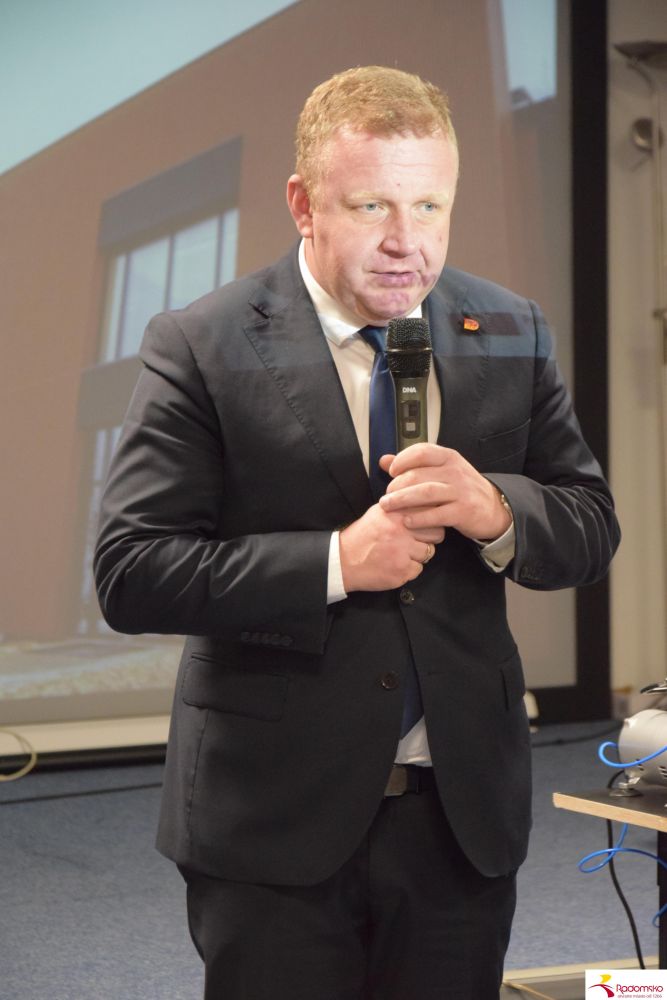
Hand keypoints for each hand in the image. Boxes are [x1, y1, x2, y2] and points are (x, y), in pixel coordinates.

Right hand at [339, 503, 443, 591]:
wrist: (343, 561)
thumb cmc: (363, 536)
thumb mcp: (380, 513)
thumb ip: (402, 507)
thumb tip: (427, 503)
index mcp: (397, 512)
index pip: (431, 512)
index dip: (431, 520)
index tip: (425, 524)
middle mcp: (401, 529)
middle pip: (437, 533)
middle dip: (429, 538)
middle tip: (415, 541)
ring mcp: (402, 550)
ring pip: (428, 552)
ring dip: (418, 555)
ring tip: (400, 554)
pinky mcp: (402, 570)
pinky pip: (418, 569)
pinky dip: (409, 570)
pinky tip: (394, 565)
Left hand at [378, 444, 511, 540]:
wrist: (492, 508)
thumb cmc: (460, 489)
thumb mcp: (441, 471)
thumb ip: (413, 465)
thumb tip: (383, 460)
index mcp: (449, 457)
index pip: (421, 451)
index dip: (402, 460)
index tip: (391, 471)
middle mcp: (455, 471)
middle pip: (418, 474)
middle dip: (397, 486)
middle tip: (386, 496)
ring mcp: (460, 491)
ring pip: (425, 492)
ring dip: (402, 500)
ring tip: (387, 507)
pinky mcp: (463, 511)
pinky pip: (436, 515)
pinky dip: (419, 518)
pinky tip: (406, 521)